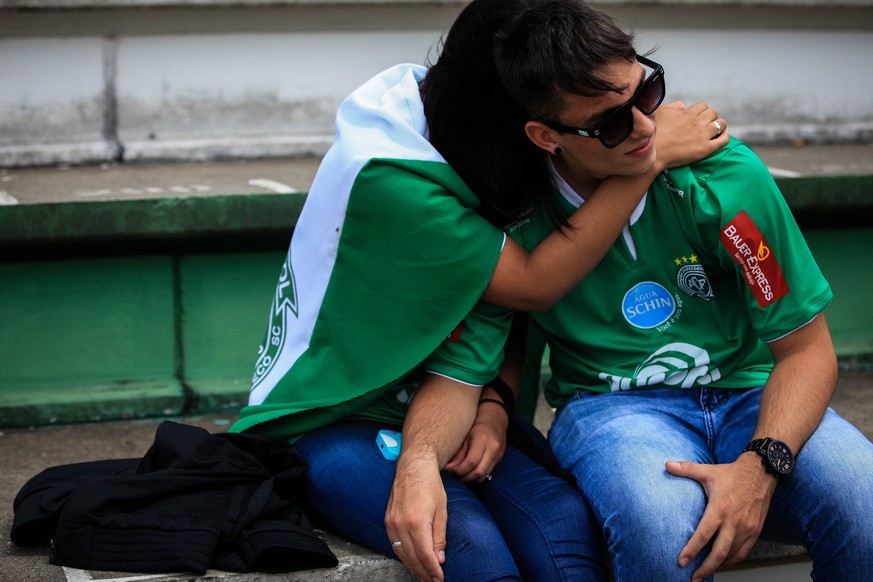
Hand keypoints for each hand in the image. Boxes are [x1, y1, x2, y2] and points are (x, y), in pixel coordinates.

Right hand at [385, 454, 447, 580]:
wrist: (413, 467)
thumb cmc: (430, 485)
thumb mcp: (442, 511)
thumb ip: (440, 536)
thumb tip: (439, 558)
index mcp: (417, 522)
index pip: (424, 555)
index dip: (432, 570)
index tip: (439, 578)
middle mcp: (401, 524)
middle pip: (412, 557)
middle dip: (423, 572)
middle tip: (433, 581)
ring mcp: (391, 523)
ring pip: (401, 553)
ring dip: (413, 567)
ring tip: (423, 576)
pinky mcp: (387, 520)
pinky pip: (394, 544)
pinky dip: (403, 555)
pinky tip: (411, 561)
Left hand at [444, 402, 508, 481]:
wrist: (494, 419)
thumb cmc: (476, 425)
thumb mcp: (465, 436)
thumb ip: (458, 454)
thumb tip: (449, 469)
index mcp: (482, 440)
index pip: (471, 462)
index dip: (459, 470)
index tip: (450, 470)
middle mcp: (492, 448)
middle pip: (479, 472)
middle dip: (465, 478)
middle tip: (454, 476)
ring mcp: (498, 455)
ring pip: (484, 475)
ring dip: (471, 479)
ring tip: (460, 475)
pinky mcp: (499, 459)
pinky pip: (488, 473)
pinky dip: (477, 476)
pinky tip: (469, 472)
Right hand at [654, 101, 728, 170]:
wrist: (651, 154)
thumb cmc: (653, 134)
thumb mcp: (661, 112)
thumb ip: (674, 106)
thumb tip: (684, 106)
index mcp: (687, 113)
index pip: (703, 106)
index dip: (702, 111)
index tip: (698, 117)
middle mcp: (697, 122)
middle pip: (713, 113)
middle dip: (710, 117)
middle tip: (705, 125)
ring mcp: (702, 136)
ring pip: (721, 124)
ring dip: (719, 125)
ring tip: (715, 130)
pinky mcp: (704, 149)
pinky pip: (723, 140)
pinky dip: (725, 136)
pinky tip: (722, 136)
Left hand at [665, 454, 777, 580]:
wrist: (761, 473)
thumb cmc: (732, 473)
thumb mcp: (708, 470)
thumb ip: (686, 469)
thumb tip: (666, 464)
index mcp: (720, 508)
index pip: (703, 535)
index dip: (692, 550)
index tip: (681, 561)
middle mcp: (734, 521)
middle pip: (719, 552)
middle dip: (705, 568)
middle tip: (693, 578)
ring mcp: (747, 528)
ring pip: (731, 555)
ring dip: (718, 566)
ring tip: (705, 572)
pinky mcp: (756, 531)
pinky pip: (744, 552)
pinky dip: (732, 561)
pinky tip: (722, 563)